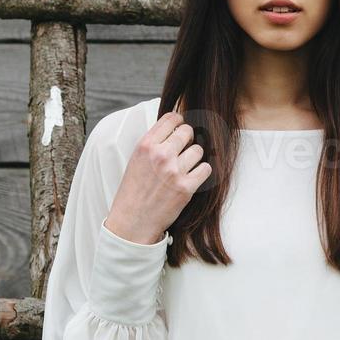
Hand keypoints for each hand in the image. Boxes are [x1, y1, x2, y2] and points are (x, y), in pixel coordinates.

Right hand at [105, 109, 211, 244]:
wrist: (133, 221)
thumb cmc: (134, 190)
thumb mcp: (136, 159)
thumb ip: (154, 144)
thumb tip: (175, 128)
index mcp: (145, 145)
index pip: (171, 118)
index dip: (179, 121)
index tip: (180, 126)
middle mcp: (160, 155)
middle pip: (187, 131)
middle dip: (187, 139)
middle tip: (183, 149)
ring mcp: (174, 171)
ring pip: (198, 150)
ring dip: (194, 157)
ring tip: (185, 166)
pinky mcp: (186, 187)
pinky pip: (206, 169)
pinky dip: (201, 172)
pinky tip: (192, 176)